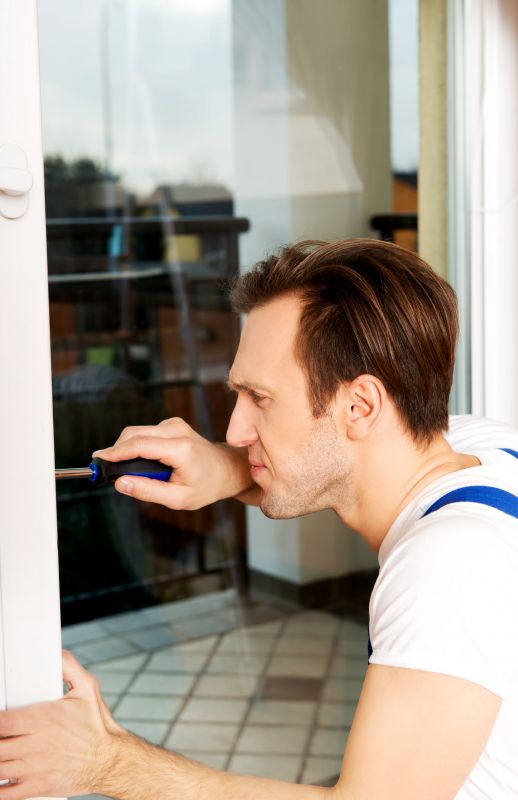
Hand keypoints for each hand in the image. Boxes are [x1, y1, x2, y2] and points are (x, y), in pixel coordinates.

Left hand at [0, 651, 123, 798]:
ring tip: (1, 751)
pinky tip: (0, 779)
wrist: (112, 760)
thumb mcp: (88, 688)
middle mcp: (37, 744)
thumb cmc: (98, 726)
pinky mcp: (38, 787)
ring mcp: (35, 768)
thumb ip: (68, 666)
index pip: (2, 721)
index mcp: (44, 719)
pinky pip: (7, 795)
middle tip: (0, 736)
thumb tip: (56, 652)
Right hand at [93, 417, 252, 509]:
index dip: (115, 453)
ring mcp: (175, 425)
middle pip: (133, 434)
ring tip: (124, 469)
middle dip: (116, 450)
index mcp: (180, 449)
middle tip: (104, 469)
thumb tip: (120, 483)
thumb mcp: (178, 499)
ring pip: (137, 431)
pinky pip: (145, 432)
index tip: (97, 461)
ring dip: (126, 448)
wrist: (226, 470)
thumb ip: (148, 491)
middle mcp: (177, 431)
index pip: (139, 445)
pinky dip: (136, 445)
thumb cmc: (206, 486)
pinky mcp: (172, 424)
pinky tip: (141, 462)